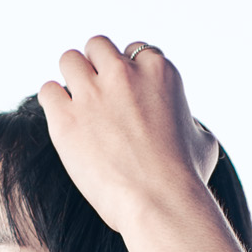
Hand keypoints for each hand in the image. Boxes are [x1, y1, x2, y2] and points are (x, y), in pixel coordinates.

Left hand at [38, 36, 219, 234]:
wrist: (160, 204)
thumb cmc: (186, 181)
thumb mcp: (203, 142)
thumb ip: (191, 122)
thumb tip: (190, 128)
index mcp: (158, 71)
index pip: (132, 51)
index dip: (127, 74)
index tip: (125, 97)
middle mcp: (124, 74)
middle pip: (98, 47)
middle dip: (96, 69)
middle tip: (98, 100)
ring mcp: (92, 94)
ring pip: (69, 60)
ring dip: (72, 80)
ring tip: (77, 108)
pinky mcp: (66, 119)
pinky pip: (49, 91)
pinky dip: (54, 103)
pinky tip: (64, 122)